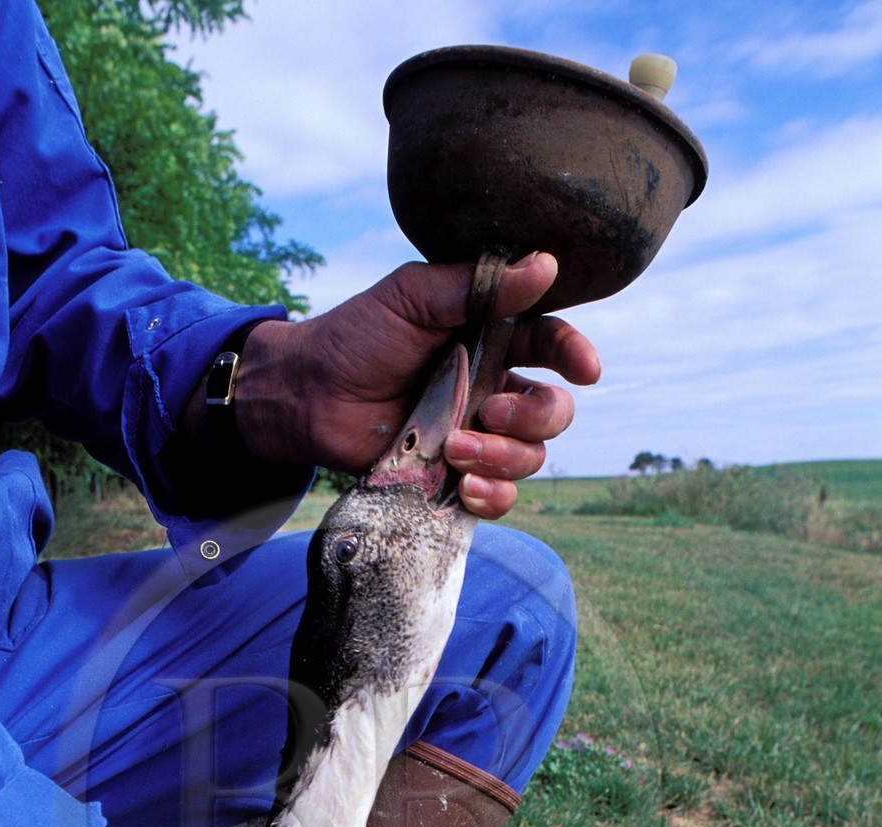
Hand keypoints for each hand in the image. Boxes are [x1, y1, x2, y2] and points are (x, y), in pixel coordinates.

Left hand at [235, 251, 599, 517]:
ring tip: (454, 449)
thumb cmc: (356, 338)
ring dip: (504, 456)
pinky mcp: (452, 478)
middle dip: (535, 416)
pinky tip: (467, 486)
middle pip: (552, 411)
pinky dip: (493, 496)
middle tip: (490, 410)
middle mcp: (490, 388)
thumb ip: (477, 286)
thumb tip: (546, 264)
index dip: (574, 356)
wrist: (307, 395)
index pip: (550, 346)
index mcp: (488, 339)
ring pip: (530, 457)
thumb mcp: (413, 297)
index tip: (584, 368)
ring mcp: (474, 437)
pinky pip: (499, 498)